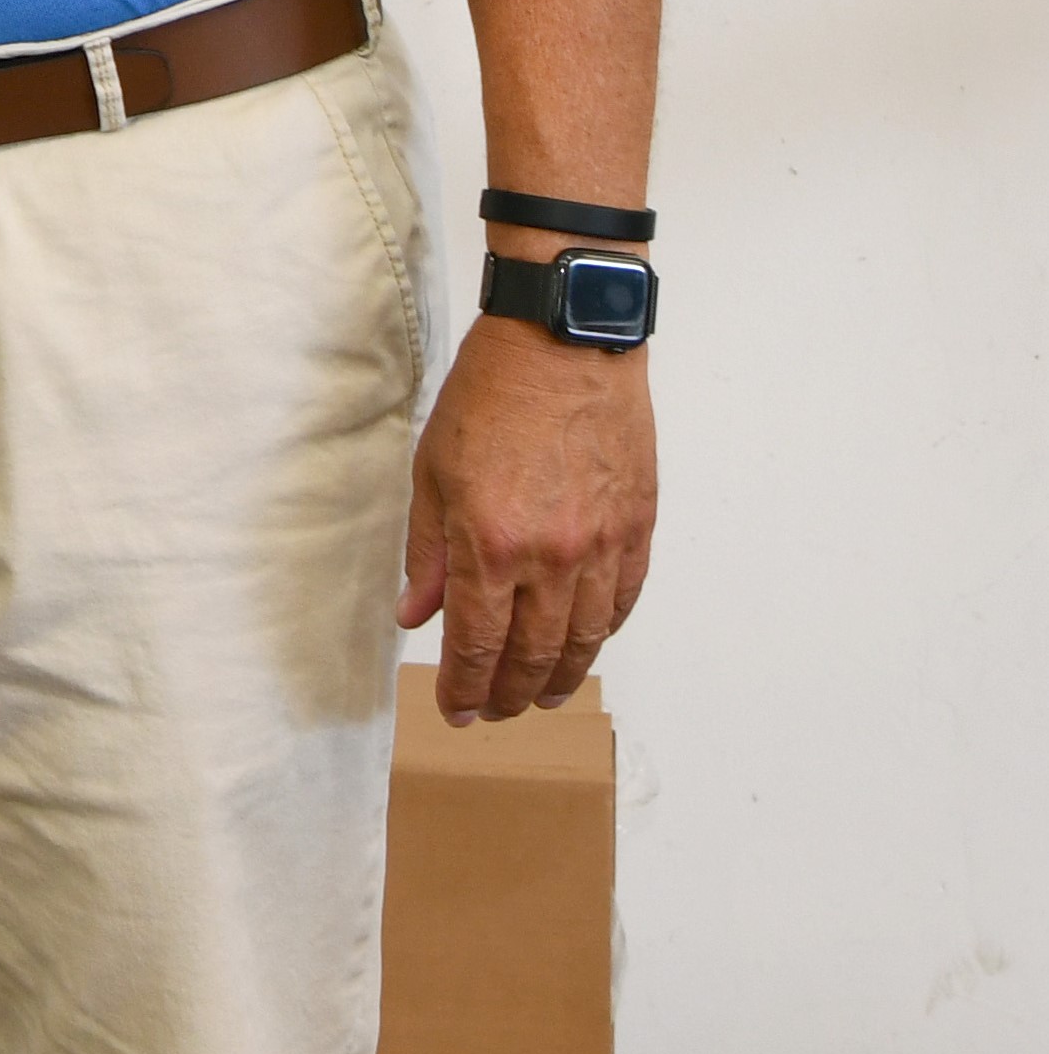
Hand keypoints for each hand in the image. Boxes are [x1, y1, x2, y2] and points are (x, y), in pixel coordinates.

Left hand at [398, 315, 655, 721]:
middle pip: (533, 655)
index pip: (476, 643)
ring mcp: (603, 546)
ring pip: (584, 639)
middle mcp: (552, 556)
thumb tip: (416, 613)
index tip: (453, 710)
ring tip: (537, 696)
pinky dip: (601, 634)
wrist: (565, 342)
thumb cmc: (491, 395)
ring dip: (560, 678)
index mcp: (490, 544)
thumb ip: (427, 551)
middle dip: (507, 693)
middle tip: (490, 711)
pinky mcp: (638, 527)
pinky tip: (583, 646)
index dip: (464, 686)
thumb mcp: (433, 470)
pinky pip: (623, 602)